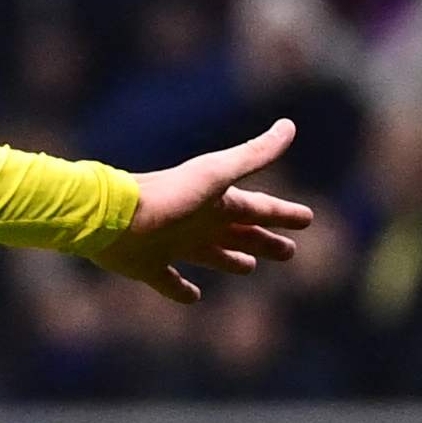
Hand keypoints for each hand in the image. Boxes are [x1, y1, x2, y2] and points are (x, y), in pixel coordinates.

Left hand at [90, 117, 314, 300]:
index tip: (308, 218)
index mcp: (217, 202)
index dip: (284, 214)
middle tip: (289, 252)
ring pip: (211, 254)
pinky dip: (183, 290)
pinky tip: (195, 296)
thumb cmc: (169, 196)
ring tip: (249, 266)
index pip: (260, 208)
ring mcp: (174, 245)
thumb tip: (289, 126)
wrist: (113, 216)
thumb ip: (253, 155)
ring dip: (232, 260)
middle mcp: (198, 223)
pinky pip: (171, 282)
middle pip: (240, 233)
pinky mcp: (149, 267)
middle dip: (265, 240)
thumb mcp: (216, 175)